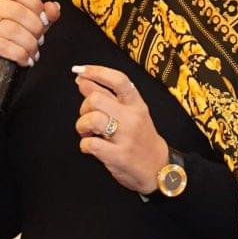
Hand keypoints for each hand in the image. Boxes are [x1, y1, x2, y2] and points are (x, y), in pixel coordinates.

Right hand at [0, 0, 57, 79]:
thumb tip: (54, 8)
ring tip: (33, 52)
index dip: (35, 4)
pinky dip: (19, 54)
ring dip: (28, 43)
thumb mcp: (28, 23)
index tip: (45, 19)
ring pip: (10, 29)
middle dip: (34, 28)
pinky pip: (2, 46)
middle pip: (16, 11)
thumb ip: (43, 14)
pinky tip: (24, 59)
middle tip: (39, 39)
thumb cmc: (7, 39)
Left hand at [72, 65, 168, 192]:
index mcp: (136, 104)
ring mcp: (126, 137)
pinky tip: (90, 147)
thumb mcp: (130, 113)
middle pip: (96, 99)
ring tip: (88, 133)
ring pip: (92, 119)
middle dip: (84, 107)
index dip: (96, 71)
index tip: (80, 71)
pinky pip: (90, 144)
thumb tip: (82, 80)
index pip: (118, 80)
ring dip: (82, 126)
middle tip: (87, 117)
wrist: (158, 167)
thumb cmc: (140, 138)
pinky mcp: (118, 156)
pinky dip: (84, 145)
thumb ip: (107, 97)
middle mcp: (132, 118)